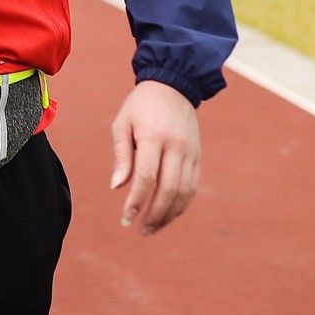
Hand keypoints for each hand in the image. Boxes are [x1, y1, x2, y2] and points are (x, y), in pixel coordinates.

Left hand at [109, 80, 200, 235]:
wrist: (174, 85)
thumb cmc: (141, 106)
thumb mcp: (123, 123)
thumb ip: (121, 155)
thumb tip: (116, 187)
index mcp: (153, 136)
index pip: (147, 176)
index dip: (137, 200)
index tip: (126, 217)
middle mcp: (175, 146)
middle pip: (168, 189)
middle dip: (154, 215)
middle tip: (139, 230)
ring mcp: (190, 152)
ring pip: (184, 192)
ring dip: (169, 215)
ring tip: (151, 228)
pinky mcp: (197, 156)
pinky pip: (192, 187)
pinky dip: (180, 204)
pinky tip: (167, 214)